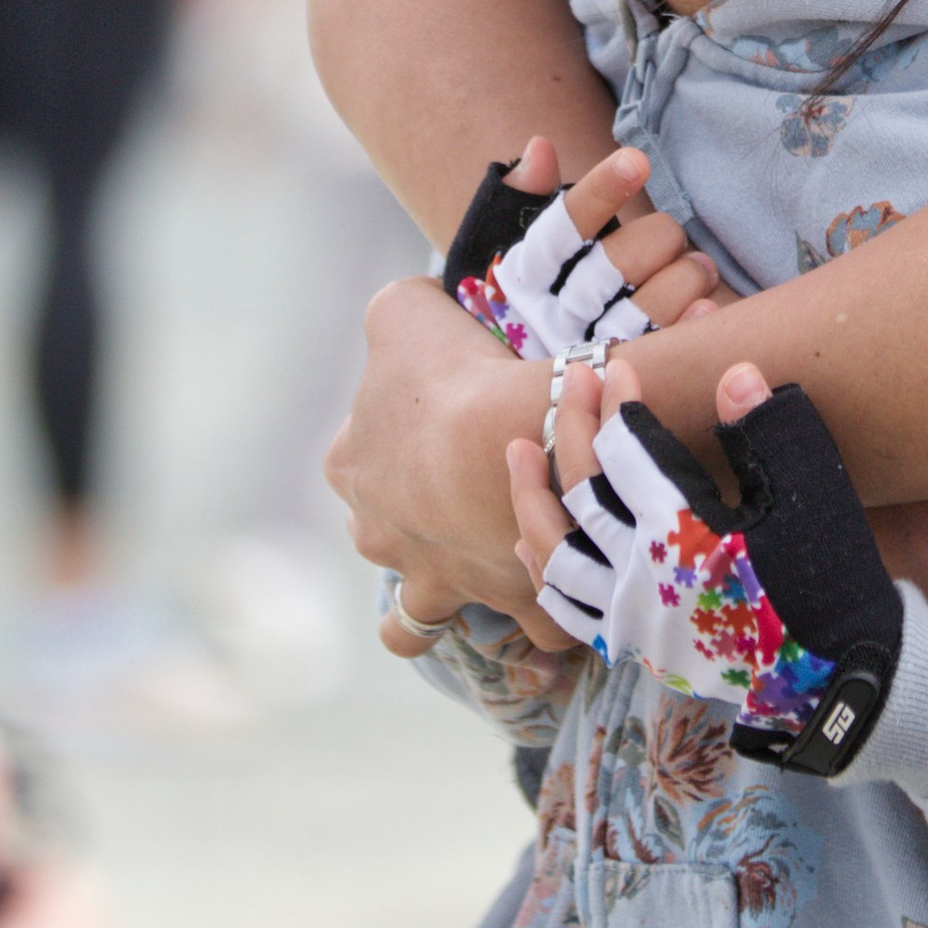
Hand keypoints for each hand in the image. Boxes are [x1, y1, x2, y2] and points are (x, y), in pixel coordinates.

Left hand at [335, 130, 726, 641]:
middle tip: (465, 496)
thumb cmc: (447, 377)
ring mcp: (446, 583)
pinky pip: (538, 626)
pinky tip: (571, 589)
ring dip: (454, 589)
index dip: (394, 443)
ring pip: (426, 612)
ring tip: (494, 562)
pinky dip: (549, 616)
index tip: (437, 428)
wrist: (503, 447)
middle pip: (389, 537)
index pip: (357, 460)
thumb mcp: (403, 312)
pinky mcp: (517, 603)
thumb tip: (414, 301)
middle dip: (417, 526)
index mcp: (355, 468)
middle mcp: (385, 537)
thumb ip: (399, 304)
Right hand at [446, 136, 723, 356]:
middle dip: (655, 240)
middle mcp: (552, 318)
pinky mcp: (621, 380)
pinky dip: (688, 325)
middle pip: (611, 270)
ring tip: (700, 267)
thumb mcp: (501, 246)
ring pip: (641, 313)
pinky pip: (661, 352)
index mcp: (523, 278)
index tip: (638, 160)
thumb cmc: (518, 300)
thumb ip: (521, 195)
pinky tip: (707, 307)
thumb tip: (540, 148)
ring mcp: (587, 355)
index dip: (601, 193)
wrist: (503, 397)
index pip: (561, 230)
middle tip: (674, 234)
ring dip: (682, 278)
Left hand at [513, 356, 902, 773]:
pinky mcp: (631, 646)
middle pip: (581, 490)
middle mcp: (642, 577)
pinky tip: (528, 538)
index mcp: (684, 534)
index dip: (618, 401)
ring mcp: (629, 618)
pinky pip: (564, 607)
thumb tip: (734, 372)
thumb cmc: (829, 577)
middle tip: (572, 379)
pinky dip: (540, 567)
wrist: (835, 676)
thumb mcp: (812, 494)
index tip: (618, 365)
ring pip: (553, 552)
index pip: (628, 450)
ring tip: (517, 453)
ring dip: (529, 497)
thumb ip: (768, 429)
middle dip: (571, 427)